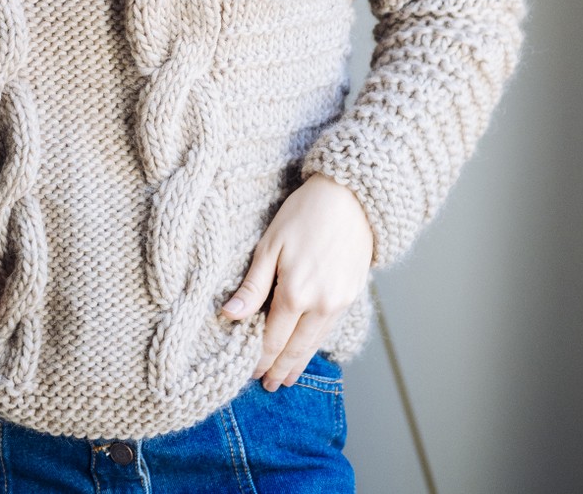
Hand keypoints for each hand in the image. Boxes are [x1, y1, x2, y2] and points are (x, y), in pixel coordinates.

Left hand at [220, 173, 372, 390]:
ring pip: (315, 343)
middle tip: (268, 386)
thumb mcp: (270, 244)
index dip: (259, 359)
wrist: (350, 197)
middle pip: (295, 349)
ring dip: (299, 362)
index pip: (272, 340)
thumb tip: (229, 315)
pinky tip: (308, 349)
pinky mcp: (353, 295)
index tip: (249, 374)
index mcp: (295, 293)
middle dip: (279, 369)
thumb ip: (253, 285)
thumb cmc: (304, 213)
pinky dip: (316, 344)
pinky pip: (330, 329)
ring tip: (286, 378)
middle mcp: (320, 305)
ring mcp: (340, 303)